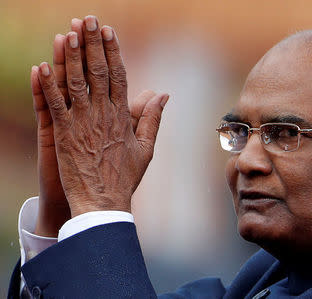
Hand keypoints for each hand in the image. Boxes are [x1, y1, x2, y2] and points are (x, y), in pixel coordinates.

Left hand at [34, 15, 167, 217]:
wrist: (104, 201)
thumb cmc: (125, 176)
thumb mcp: (145, 147)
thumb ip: (152, 118)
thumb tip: (163, 94)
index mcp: (122, 116)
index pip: (118, 76)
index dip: (112, 52)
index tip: (108, 32)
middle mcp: (103, 114)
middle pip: (98, 72)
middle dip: (92, 44)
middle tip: (87, 20)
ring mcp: (83, 123)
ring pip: (76, 83)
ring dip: (72, 57)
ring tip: (69, 33)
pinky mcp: (64, 134)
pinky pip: (55, 105)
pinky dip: (48, 85)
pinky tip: (42, 66)